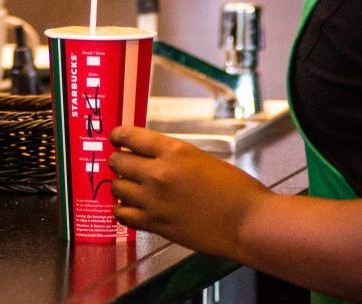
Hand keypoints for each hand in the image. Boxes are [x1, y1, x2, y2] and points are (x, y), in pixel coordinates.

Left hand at [109, 125, 269, 257]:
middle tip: (122, 162)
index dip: (119, 135)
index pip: (131, 137)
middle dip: (118, 160)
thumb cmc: (235, 189)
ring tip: (128, 185)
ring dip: (121, 184)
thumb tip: (151, 157)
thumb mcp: (202, 158)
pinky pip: (123, 214)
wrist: (246, 222)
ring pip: (117, 187)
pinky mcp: (155, 225)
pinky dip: (123, 209)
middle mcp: (158, 174)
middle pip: (118, 162)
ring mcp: (153, 201)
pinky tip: (131, 207)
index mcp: (174, 151)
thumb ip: (173, 156)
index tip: (115, 137)